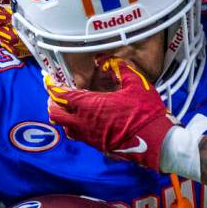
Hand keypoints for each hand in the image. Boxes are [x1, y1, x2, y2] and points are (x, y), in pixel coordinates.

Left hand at [46, 59, 177, 171]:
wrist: (156, 142)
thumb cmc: (146, 113)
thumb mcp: (136, 84)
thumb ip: (120, 69)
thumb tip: (110, 61)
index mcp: (89, 105)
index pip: (60, 95)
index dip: (51, 85)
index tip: (49, 78)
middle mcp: (83, 123)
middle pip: (55, 114)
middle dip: (53, 102)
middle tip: (58, 92)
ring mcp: (89, 136)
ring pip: (65, 127)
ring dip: (63, 116)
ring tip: (70, 107)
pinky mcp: (98, 146)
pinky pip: (78, 135)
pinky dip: (76, 126)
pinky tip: (87, 119)